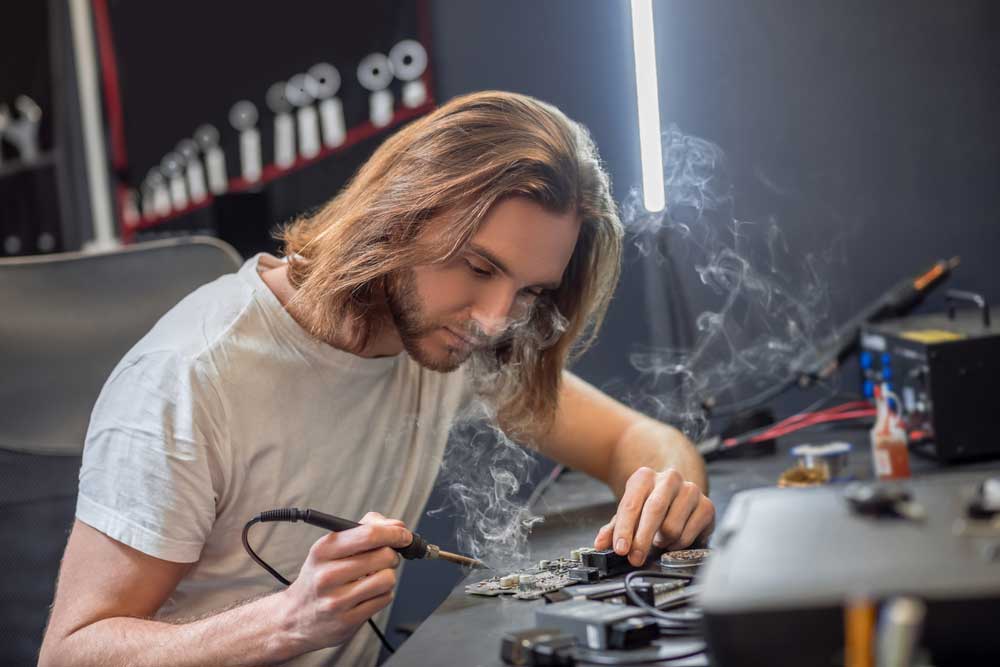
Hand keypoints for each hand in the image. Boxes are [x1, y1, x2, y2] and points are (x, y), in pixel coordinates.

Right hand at [278, 511, 410, 654]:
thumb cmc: (319, 578)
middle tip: (384, 558)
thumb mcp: (330, 549)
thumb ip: (364, 530)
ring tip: (374, 578)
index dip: (394, 532)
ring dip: (388, 576)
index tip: (403, 534)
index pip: (369, 534)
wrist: (294, 617)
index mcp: (323, 550)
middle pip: (383, 556)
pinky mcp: (347, 621)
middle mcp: (327, 575)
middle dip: (391, 555)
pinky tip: (368, 594)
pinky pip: (384, 599)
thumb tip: (396, 525)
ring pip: (387, 579)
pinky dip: (383, 594)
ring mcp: (337, 600)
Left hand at [594, 467, 714, 565]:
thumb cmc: (650, 503)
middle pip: (654, 511)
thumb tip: (600, 543)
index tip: (620, 549)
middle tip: (634, 558)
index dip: (624, 529)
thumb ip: (613, 528)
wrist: (677, 492)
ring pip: (672, 527)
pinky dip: (676, 545)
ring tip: (657, 540)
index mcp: (645, 476)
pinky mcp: (707, 506)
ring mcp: (690, 491)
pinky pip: (688, 535)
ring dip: (661, 542)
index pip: (632, 504)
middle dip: (642, 539)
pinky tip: (672, 540)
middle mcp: (669, 479)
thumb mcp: (630, 512)